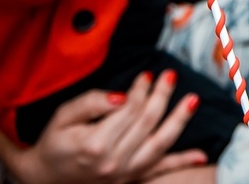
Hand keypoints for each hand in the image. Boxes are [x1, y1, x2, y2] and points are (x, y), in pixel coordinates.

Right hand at [0, 71, 206, 183]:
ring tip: (193, 100)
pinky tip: (202, 155)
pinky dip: (181, 162)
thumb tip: (122, 97)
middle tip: (170, 75)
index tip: (146, 74)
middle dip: (161, 96)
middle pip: (146, 123)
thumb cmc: (55, 142)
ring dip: (179, 121)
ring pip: (160, 144)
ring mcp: (124, 174)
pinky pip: (160, 170)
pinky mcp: (131, 179)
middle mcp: (113, 162)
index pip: (128, 111)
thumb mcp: (63, 116)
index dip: (140, 90)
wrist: (47, 177)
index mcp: (95, 145)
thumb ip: (91, 103)